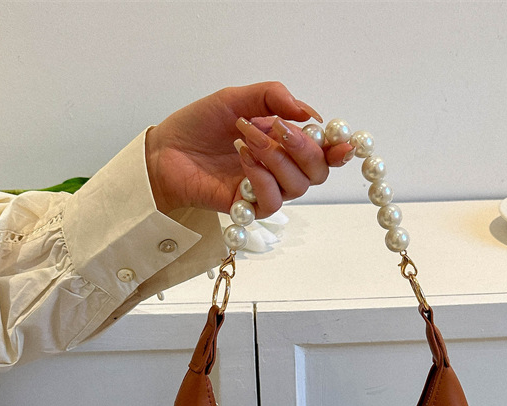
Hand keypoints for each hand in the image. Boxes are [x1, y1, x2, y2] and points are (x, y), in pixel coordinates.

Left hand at [145, 82, 352, 217]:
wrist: (166, 149)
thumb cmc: (200, 125)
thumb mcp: (238, 98)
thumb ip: (273, 97)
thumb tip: (310, 112)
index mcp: (285, 142)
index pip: (323, 152)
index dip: (338, 149)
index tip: (341, 142)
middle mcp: (281, 168)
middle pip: (317, 172)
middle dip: (303, 148)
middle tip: (277, 129)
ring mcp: (265, 189)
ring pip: (297, 186)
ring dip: (277, 158)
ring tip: (248, 139)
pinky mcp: (248, 206)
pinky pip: (272, 201)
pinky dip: (262, 178)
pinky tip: (243, 159)